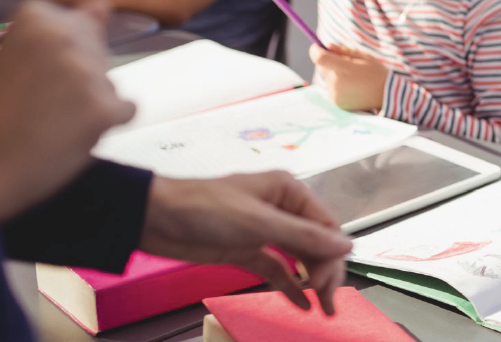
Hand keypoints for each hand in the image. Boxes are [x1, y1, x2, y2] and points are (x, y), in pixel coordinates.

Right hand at [0, 0, 133, 223]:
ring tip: (50, 120)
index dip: (57, 49)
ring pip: (108, 81)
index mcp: (36, 20)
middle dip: (77, 72)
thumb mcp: (21, 59)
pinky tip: (71, 132)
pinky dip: (106, 122)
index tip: (33, 72)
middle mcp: (64, 39)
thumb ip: (67, 28)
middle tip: (40, 101)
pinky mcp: (103, 109)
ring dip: (90, 99)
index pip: (75, 20)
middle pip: (95, 49)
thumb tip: (103, 3)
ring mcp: (85, 74)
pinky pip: (125, 108)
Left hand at [142, 172, 350, 314]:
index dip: (332, 257)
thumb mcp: (260, 222)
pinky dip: (290, 285)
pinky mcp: (247, 250)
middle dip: (325, 273)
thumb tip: (347, 246)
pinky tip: (302, 304)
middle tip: (327, 303)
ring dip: (312, 282)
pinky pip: (277, 268)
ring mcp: (264, 231)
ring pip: (299, 258)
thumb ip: (304, 237)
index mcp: (289, 192)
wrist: (154, 218)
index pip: (325, 227)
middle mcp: (282, 209)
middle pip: (316, 244)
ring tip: (323, 308)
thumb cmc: (205, 209)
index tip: (327, 285)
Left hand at [309, 45, 390, 112]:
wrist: (385, 95)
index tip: (317, 46)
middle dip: (328, 62)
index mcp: (344, 69)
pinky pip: (331, 88)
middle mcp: (336, 83)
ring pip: (327, 78)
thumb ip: (343, 51)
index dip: (315, 50)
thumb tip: (327, 45)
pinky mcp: (336, 102)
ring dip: (334, 74)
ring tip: (352, 77)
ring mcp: (335, 94)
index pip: (320, 58)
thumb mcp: (364, 56)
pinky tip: (351, 86)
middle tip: (343, 62)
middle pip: (322, 67)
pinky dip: (337, 85)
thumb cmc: (376, 73)